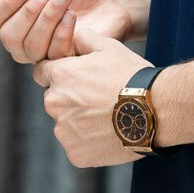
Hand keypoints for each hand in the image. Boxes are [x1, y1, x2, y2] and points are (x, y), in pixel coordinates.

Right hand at [0, 0, 134, 62]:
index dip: (7, 3)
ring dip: (49, 16)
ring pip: (32, 46)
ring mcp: (42, 55)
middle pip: (9, 36)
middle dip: (30, 10)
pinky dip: (63, 30)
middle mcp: (22, 41)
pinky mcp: (64, 63)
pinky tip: (73, 14)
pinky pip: (54, 54)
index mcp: (13, 18)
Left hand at [32, 25, 153, 167]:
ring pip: (65, 122)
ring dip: (79, 118)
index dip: (59, 71)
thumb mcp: (109, 46)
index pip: (42, 72)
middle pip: (54, 98)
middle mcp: (54, 103)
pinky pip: (76, 144)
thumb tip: (73, 38)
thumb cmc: (130, 74)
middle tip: (97, 95)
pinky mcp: (75, 154)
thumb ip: (84, 38)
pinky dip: (89, 139)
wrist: (151, 110)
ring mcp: (63, 131)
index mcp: (60, 75)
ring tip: (107, 114)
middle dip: (70, 96)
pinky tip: (108, 130)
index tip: (76, 76)